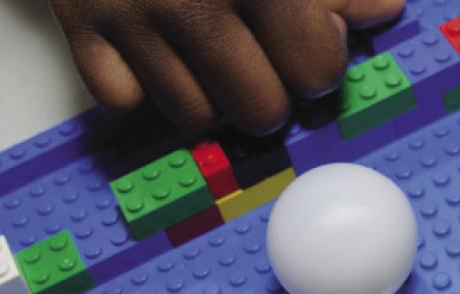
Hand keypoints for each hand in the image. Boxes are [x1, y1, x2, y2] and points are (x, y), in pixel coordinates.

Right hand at [50, 0, 405, 133]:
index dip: (321, 58)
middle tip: (265, 54)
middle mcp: (192, 0)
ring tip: (213, 49)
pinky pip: (122, 100)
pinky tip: (159, 49)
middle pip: (259, 110)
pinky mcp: (78, 22)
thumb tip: (381, 10)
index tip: (312, 34)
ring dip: (212, 93)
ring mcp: (130, 13)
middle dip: (272, 90)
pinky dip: (143, 86)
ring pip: (194, 116)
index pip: (314, 70)